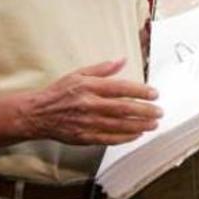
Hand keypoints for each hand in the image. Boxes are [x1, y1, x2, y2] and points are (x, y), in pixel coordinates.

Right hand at [22, 59, 161, 144]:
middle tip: (159, 111)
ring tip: (153, 124)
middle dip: (145, 110)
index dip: (140, 91)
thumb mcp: (79, 73)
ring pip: (119, 126)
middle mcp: (90, 105)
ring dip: (139, 125)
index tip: (154, 93)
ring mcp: (88, 123)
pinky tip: (136, 134)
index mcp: (89, 87)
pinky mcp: (85, 137)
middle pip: (123, 108)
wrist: (38, 114)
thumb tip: (122, 60)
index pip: (120, 88)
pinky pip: (110, 139)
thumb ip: (102, 68)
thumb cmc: (59, 93)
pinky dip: (125, 138)